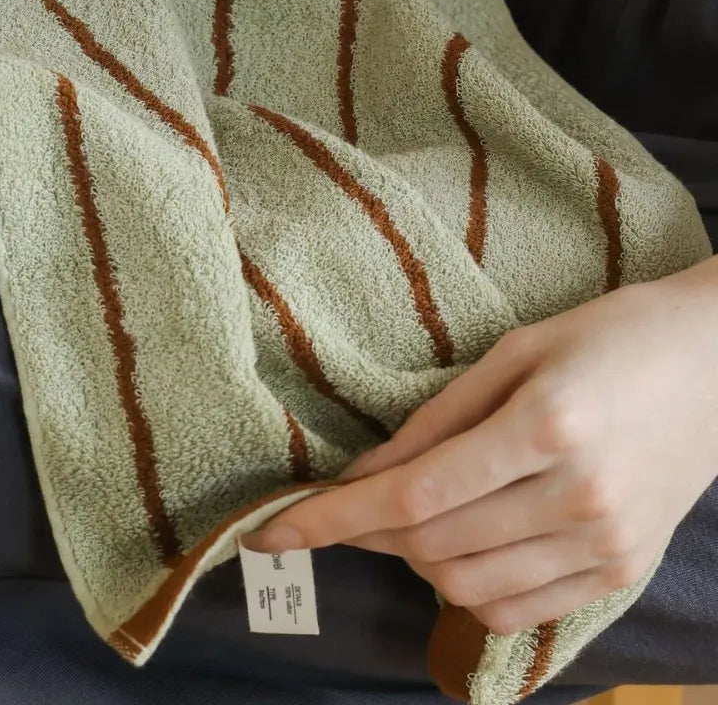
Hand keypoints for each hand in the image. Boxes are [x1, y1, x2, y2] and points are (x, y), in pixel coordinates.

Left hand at [244, 258, 717, 635]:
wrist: (717, 365)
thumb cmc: (607, 337)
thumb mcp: (514, 351)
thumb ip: (436, 419)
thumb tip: (364, 473)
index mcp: (546, 427)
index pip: (414, 494)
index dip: (334, 518)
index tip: (273, 531)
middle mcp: (578, 497)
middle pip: (434, 546)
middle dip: (366, 533)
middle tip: (342, 503)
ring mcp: (606, 545)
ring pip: (468, 588)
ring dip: (413, 560)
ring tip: (404, 515)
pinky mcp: (623, 572)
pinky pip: (518, 611)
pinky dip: (467, 587)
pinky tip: (459, 543)